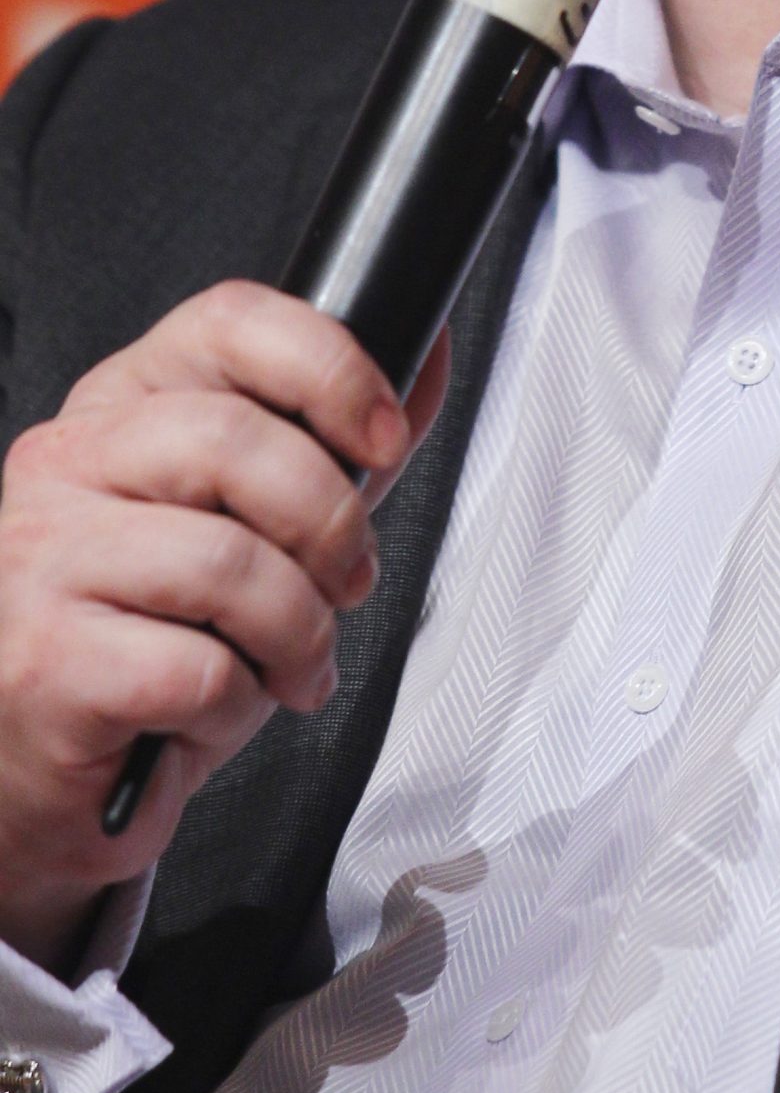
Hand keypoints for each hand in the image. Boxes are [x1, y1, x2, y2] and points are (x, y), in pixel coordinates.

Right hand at [0, 282, 447, 972]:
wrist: (51, 770)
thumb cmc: (155, 635)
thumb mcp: (256, 518)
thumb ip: (335, 442)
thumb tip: (424, 356)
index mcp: (122, 402)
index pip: (229, 322)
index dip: (330, 368)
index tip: (384, 436)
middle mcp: (66, 460)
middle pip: (235, 440)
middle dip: (329, 521)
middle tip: (347, 580)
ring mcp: (42, 557)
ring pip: (226, 560)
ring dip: (297, 628)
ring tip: (295, 661)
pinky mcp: (45, 661)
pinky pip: (194, 667)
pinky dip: (238, 702)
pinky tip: (219, 709)